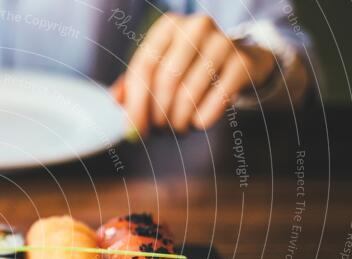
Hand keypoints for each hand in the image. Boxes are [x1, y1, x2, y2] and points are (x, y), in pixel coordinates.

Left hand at [112, 13, 275, 136]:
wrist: (237, 62)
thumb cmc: (188, 69)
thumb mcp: (159, 69)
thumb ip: (133, 84)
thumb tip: (116, 100)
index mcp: (168, 26)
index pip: (143, 68)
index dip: (135, 104)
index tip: (133, 131)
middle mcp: (196, 27)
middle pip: (166, 82)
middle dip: (158, 115)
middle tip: (159, 130)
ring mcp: (223, 42)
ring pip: (189, 95)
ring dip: (178, 121)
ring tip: (177, 126)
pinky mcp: (242, 63)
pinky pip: (215, 102)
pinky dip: (202, 119)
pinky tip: (198, 121)